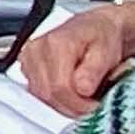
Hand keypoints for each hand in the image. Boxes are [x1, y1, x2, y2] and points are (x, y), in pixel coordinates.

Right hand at [18, 1, 134, 114]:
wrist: (97, 27)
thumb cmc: (103, 37)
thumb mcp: (107, 51)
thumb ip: (94, 70)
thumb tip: (83, 89)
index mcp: (56, 43)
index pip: (59, 86)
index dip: (78, 103)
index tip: (94, 106)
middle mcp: (37, 49)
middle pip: (47, 93)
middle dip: (71, 106)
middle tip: (90, 106)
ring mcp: (29, 58)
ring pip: (40, 95)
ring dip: (63, 104)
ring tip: (82, 99)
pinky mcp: (27, 66)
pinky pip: (37, 92)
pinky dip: (54, 98)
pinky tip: (69, 94)